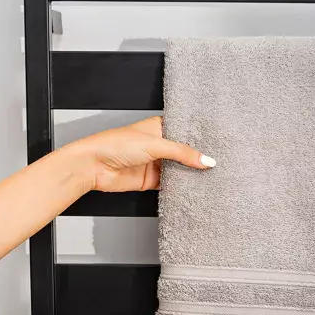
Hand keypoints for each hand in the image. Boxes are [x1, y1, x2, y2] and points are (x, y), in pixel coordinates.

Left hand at [65, 116, 215, 191]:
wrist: (93, 166)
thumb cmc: (115, 144)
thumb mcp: (155, 144)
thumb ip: (183, 153)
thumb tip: (207, 160)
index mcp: (159, 127)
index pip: (185, 131)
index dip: (201, 137)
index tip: (220, 143)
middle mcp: (159, 144)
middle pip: (185, 152)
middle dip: (199, 158)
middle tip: (220, 162)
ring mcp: (155, 163)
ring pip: (180, 169)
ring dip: (191, 173)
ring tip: (213, 176)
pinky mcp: (151, 180)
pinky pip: (171, 184)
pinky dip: (181, 186)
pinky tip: (195, 187)